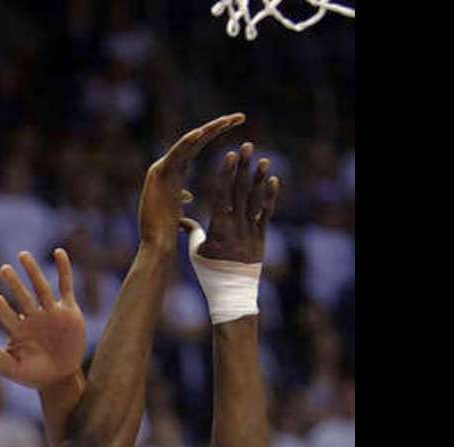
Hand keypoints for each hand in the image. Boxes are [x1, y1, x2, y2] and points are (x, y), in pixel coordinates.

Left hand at [0, 249, 85, 389]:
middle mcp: (32, 317)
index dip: (3, 309)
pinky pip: (66, 286)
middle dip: (14, 284)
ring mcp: (50, 312)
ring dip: (33, 272)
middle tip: (3, 269)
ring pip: (41, 288)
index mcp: (18, 329)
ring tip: (22, 256)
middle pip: (23, 297)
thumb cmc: (33, 374)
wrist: (60, 379)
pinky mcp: (69, 311)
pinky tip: (58, 252)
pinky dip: (63, 269)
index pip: (8, 316)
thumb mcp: (10, 367)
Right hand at [138, 113, 245, 249]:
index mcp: (174, 175)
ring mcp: (161, 169)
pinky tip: (201, 132)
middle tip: (240, 116)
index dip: (214, 135)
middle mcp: (167, 168)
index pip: (197, 149)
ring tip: (227, 120)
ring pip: (188, 143)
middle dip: (217, 127)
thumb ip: (181, 199)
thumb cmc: (166, 233)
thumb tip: (187, 195)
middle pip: (195, 141)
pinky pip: (176, 154)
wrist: (157, 244)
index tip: (235, 125)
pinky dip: (187, 142)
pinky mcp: (158, 174)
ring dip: (208, 130)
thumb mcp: (177, 211)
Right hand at [192, 142, 279, 262]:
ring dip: (259, 178)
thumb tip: (180, 219)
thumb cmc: (209, 273)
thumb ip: (192, 232)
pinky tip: (273, 180)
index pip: (222, 194)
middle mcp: (236, 226)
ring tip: (262, 159)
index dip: (226, 173)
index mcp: (218, 227)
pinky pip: (267, 213)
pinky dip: (270, 197)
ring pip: (255, 200)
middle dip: (243, 167)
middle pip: (240, 191)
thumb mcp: (196, 252)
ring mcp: (250, 231)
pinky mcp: (261, 237)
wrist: (232, 293)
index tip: (230, 155)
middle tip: (247, 146)